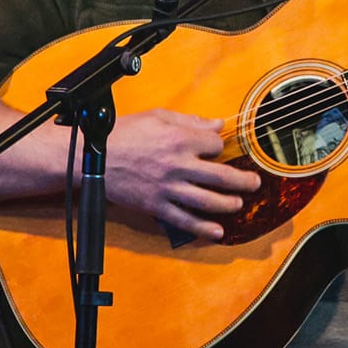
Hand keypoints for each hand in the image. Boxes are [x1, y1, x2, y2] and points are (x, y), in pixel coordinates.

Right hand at [103, 108, 261, 240]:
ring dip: (229, 204)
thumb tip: (217, 124)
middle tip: (254, 183)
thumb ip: (190, 121)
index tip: (218, 149)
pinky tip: (217, 231)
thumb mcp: (158, 116)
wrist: (93, 156)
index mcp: (180, 139)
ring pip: (208, 201)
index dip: (220, 147)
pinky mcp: (156, 206)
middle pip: (221, 176)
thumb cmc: (125, 133)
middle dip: (243, 181)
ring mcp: (168, 188)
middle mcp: (178, 165)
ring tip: (239, 204)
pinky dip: (203, 227)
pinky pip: (184, 220)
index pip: (215, 146)